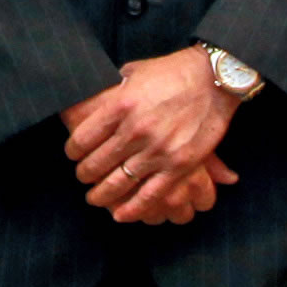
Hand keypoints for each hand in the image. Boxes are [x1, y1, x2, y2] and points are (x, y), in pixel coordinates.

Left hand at [58, 47, 244, 222]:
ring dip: (102, 195)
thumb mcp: (134, 72)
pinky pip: (150, 195)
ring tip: (95, 198)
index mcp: (120, 106)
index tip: (73, 155)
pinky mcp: (179, 166)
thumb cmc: (172, 71)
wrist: (214, 79)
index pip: (82, 139)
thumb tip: (89, 97)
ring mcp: (158, 150)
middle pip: (96, 165)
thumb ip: (112, 90)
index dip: (73, 151)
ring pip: (119, 184)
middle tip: (83, 177)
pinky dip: (132, 209)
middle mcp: (136, 130)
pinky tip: (120, 215)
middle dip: (84, 175)